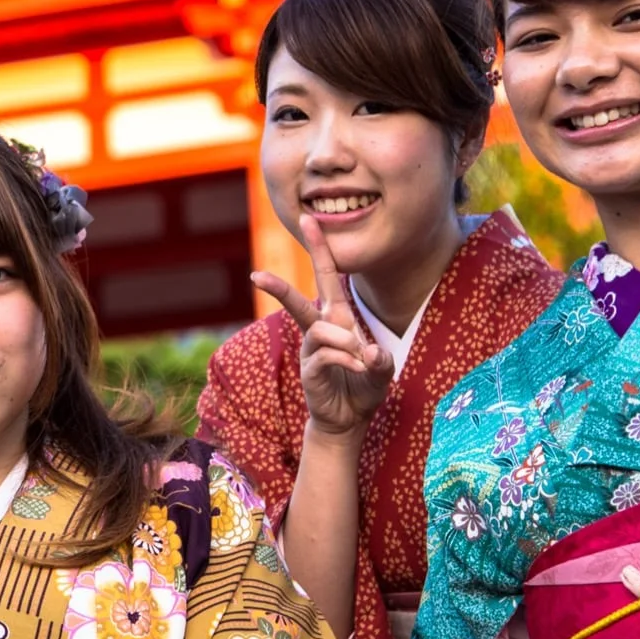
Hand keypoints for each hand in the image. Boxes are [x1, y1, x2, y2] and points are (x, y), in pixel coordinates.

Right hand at [250, 215, 392, 438]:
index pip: (327, 276)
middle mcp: (321, 329)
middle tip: (256, 276)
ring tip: (362, 359)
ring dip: (345, 341)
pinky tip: (359, 368)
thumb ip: (381, 360)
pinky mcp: (309, 371)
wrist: (350, 419)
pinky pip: (326, 356)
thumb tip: (371, 353)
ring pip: (321, 330)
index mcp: (338, 317)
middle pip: (298, 301)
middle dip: (278, 287)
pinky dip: (347, 360)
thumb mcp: (383, 370)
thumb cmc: (364, 387)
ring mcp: (312, 350)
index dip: (319, 247)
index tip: (307, 219)